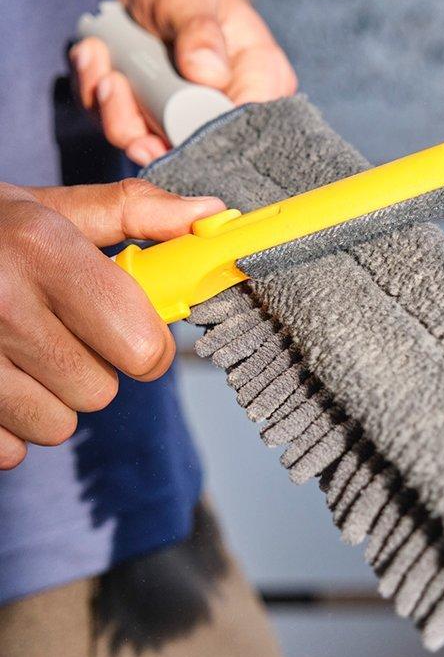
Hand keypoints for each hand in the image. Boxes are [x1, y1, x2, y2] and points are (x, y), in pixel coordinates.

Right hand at [0, 178, 223, 468]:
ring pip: (57, 426)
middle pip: (101, 392)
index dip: (146, 344)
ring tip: (18, 354)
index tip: (129, 331)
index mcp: (40, 247)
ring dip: (48, 399)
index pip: (141, 343)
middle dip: (91, 367)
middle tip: (59, 334)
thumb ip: (132, 213)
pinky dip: (6, 426)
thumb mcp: (46, 206)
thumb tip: (211, 215)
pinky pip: (9, 450)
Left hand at [71, 0, 296, 166]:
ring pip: (148, 146)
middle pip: (187, 152)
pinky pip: (120, 127)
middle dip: (140, 127)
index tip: (157, 121)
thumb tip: (208, 73)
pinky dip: (97, 97)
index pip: (239, 135)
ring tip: (98, 60)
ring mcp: (187, 124)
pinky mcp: (152, 124)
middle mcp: (227, 114)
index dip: (196, 139)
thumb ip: (201, 31)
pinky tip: (93, 58)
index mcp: (258, 86)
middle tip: (111, 84)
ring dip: (111, 109)